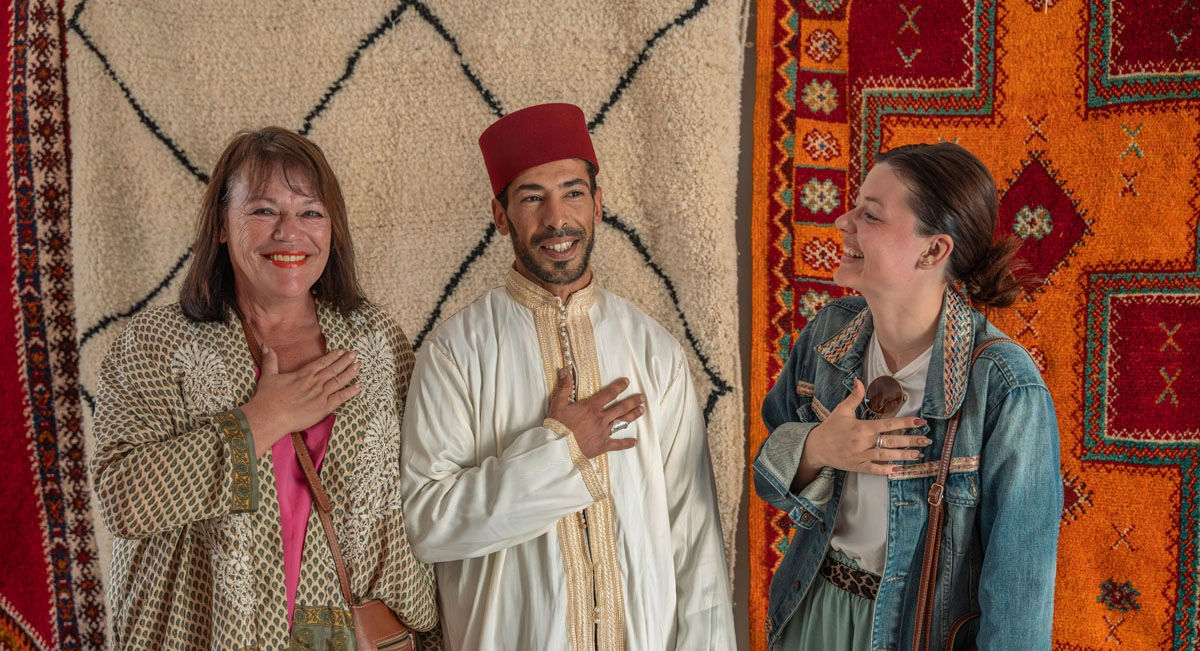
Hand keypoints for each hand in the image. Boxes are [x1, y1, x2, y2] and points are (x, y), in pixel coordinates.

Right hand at [240, 347, 361, 455]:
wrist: (270, 416)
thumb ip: (270, 360)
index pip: (322, 362)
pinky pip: (341, 398)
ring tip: (359, 366)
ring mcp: (321, 395)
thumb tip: (266, 345)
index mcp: (303, 374)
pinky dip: (351, 392)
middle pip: (334, 369)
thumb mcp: (268, 375)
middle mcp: (315, 382)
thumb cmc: (267, 398)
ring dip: (350, 373)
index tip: (342, 351)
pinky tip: (359, 387)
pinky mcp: (324, 408)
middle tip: (356, 354)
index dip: (333, 356)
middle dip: (346, 361)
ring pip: (339, 381)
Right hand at [547, 368, 644, 458]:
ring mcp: (603, 432)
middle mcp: (601, 418)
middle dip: (633, 401)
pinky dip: (626, 443)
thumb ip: (564, 387)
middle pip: (621, 407)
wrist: (557, 447)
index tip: (627, 382)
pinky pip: (617, 444)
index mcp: (592, 407)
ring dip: (633, 415)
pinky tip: (635, 441)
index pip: (609, 393)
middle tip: (642, 397)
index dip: (619, 386)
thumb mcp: (558, 403)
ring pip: (622, 422)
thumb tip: (565, 370)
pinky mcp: (602, 445)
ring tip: (642, 410)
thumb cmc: (557, 426)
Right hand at [799, 378, 928, 477]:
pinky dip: (888, 470)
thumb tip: (859, 380)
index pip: (889, 424)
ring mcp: (862, 456)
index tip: (920, 422)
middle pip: (892, 441)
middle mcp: (864, 442)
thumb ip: (854, 397)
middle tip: (926, 440)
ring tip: (918, 454)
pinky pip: (876, 469)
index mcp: (862, 427)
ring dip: (904, 456)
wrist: (816, 447)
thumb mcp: (842, 410)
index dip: (906, 423)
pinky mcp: (858, 466)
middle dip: (911, 441)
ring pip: (887, 456)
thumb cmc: (830, 428)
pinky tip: (900, 470)